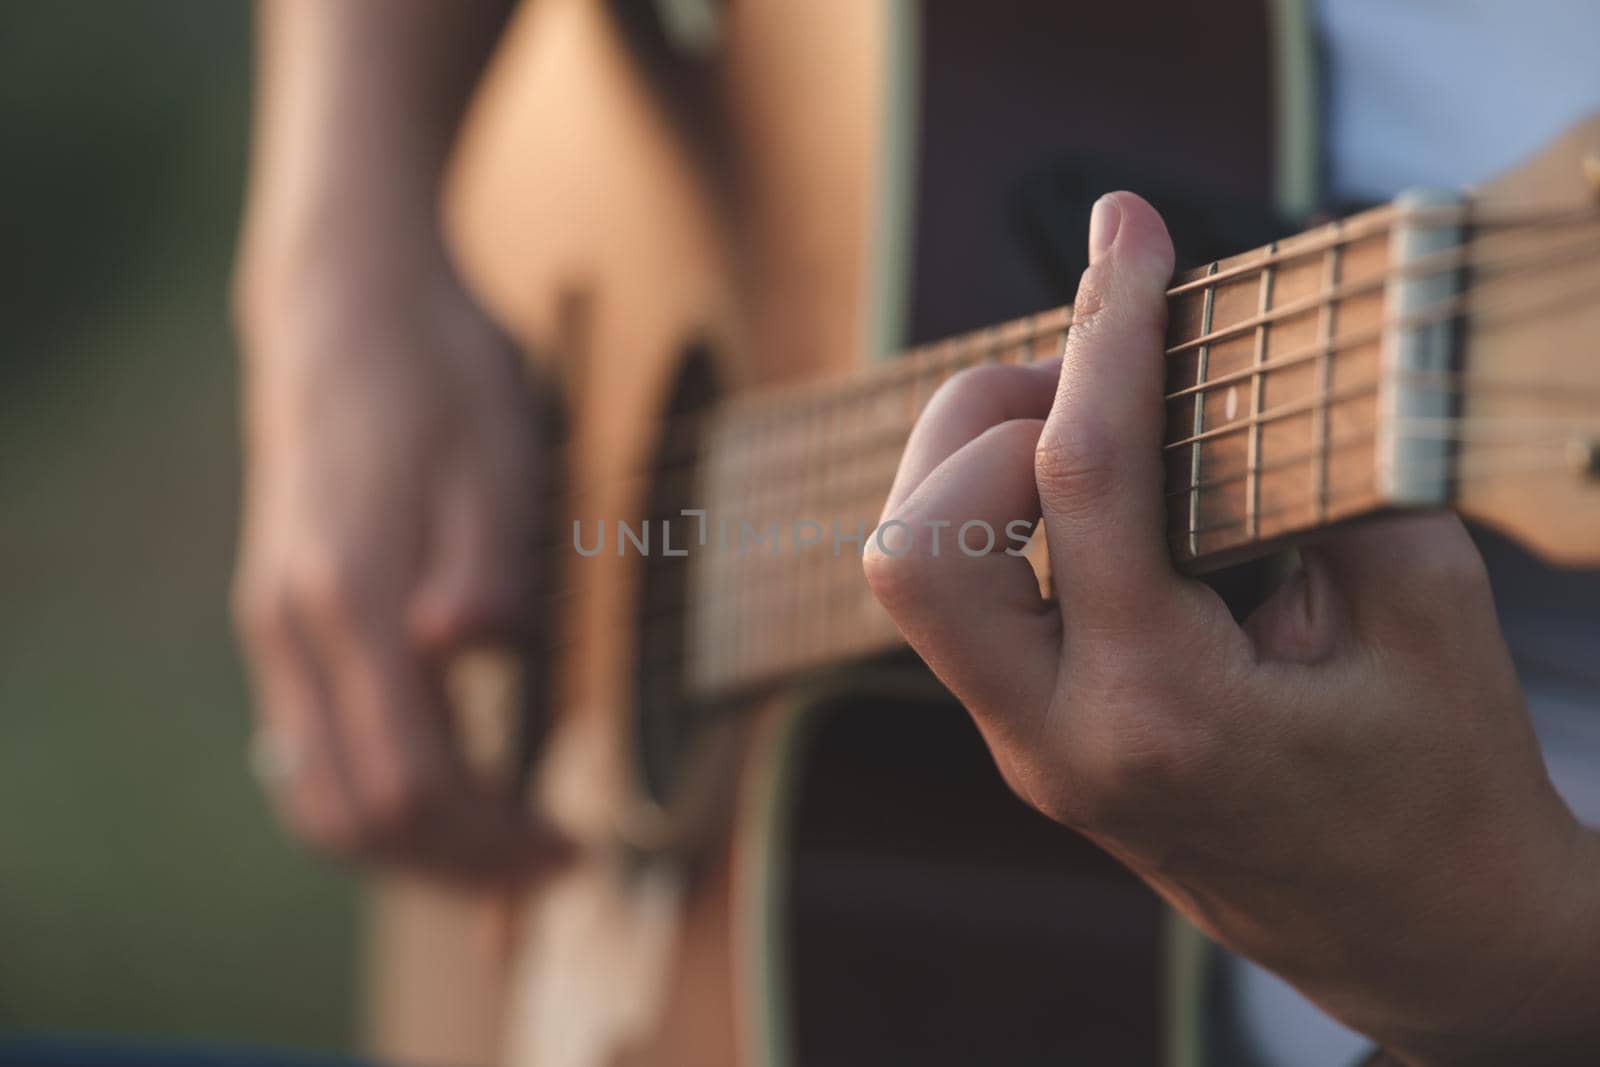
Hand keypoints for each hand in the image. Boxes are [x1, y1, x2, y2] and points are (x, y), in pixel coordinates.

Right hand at [233, 236, 566, 883]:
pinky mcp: (281, 613)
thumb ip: (486, 564)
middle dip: (455, 866)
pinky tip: (448, 784)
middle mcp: (294, 626)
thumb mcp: (497, 454)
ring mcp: (275, 624)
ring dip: (410, 845)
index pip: (412, 784)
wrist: (348, 301)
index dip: (493, 841)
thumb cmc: (440, 372)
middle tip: (547, 864)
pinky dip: (378, 794)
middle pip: (354, 816)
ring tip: (501, 842)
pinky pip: (311, 749)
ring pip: (318, 795)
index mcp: (351, 596)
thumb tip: (471, 651)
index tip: (570, 848)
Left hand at [864, 192, 1599, 1062]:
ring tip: (1082, 426)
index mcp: (1166, 714)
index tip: (1126, 227)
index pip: (1083, 483)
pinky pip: (959, 605)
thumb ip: (1317, 476)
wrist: (1416, 936)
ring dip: (971, 468)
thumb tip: (1218, 365)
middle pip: (912, 551)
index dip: (1105, 329)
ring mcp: (1029, 750)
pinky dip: (995, 518)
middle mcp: (1062, 740)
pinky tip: (1083, 494)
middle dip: (981, 423)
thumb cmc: (1440, 781)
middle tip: (1086, 382)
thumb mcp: (1420, 608)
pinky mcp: (1028, 741)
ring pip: (909, 581)